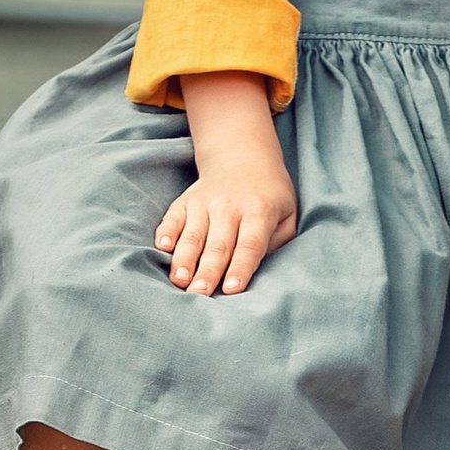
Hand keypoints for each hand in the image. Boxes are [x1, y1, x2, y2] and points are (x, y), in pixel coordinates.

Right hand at [156, 73, 296, 297]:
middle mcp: (230, 207)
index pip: (249, 245)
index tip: (232, 289)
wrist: (241, 155)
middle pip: (218, 245)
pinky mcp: (186, 202)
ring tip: (179, 281)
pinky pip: (173, 218)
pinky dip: (166, 232)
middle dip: (208, 271)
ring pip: (193, 235)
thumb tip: (261, 268)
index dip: (240, 268)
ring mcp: (205, 203)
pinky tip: (162, 247)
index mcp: (259, 211)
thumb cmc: (269, 194)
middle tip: (200, 294)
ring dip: (184, 259)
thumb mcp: (287, 214)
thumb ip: (279, 241)